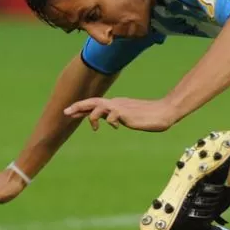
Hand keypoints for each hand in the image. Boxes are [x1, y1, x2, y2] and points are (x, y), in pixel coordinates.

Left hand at [63, 97, 177, 131]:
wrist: (164, 112)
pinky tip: (115, 126)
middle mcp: (116, 103)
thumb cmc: (150, 116)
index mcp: (116, 104)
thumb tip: (108, 119)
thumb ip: (117, 116)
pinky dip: (109, 120)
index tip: (70, 112)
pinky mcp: (127, 113)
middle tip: (65, 112)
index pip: (95, 103)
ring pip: (99, 106)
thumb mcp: (129, 116)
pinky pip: (112, 115)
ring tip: (93, 127)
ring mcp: (121, 107)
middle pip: (93, 102)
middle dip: (78, 107)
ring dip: (91, 115)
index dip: (82, 107)